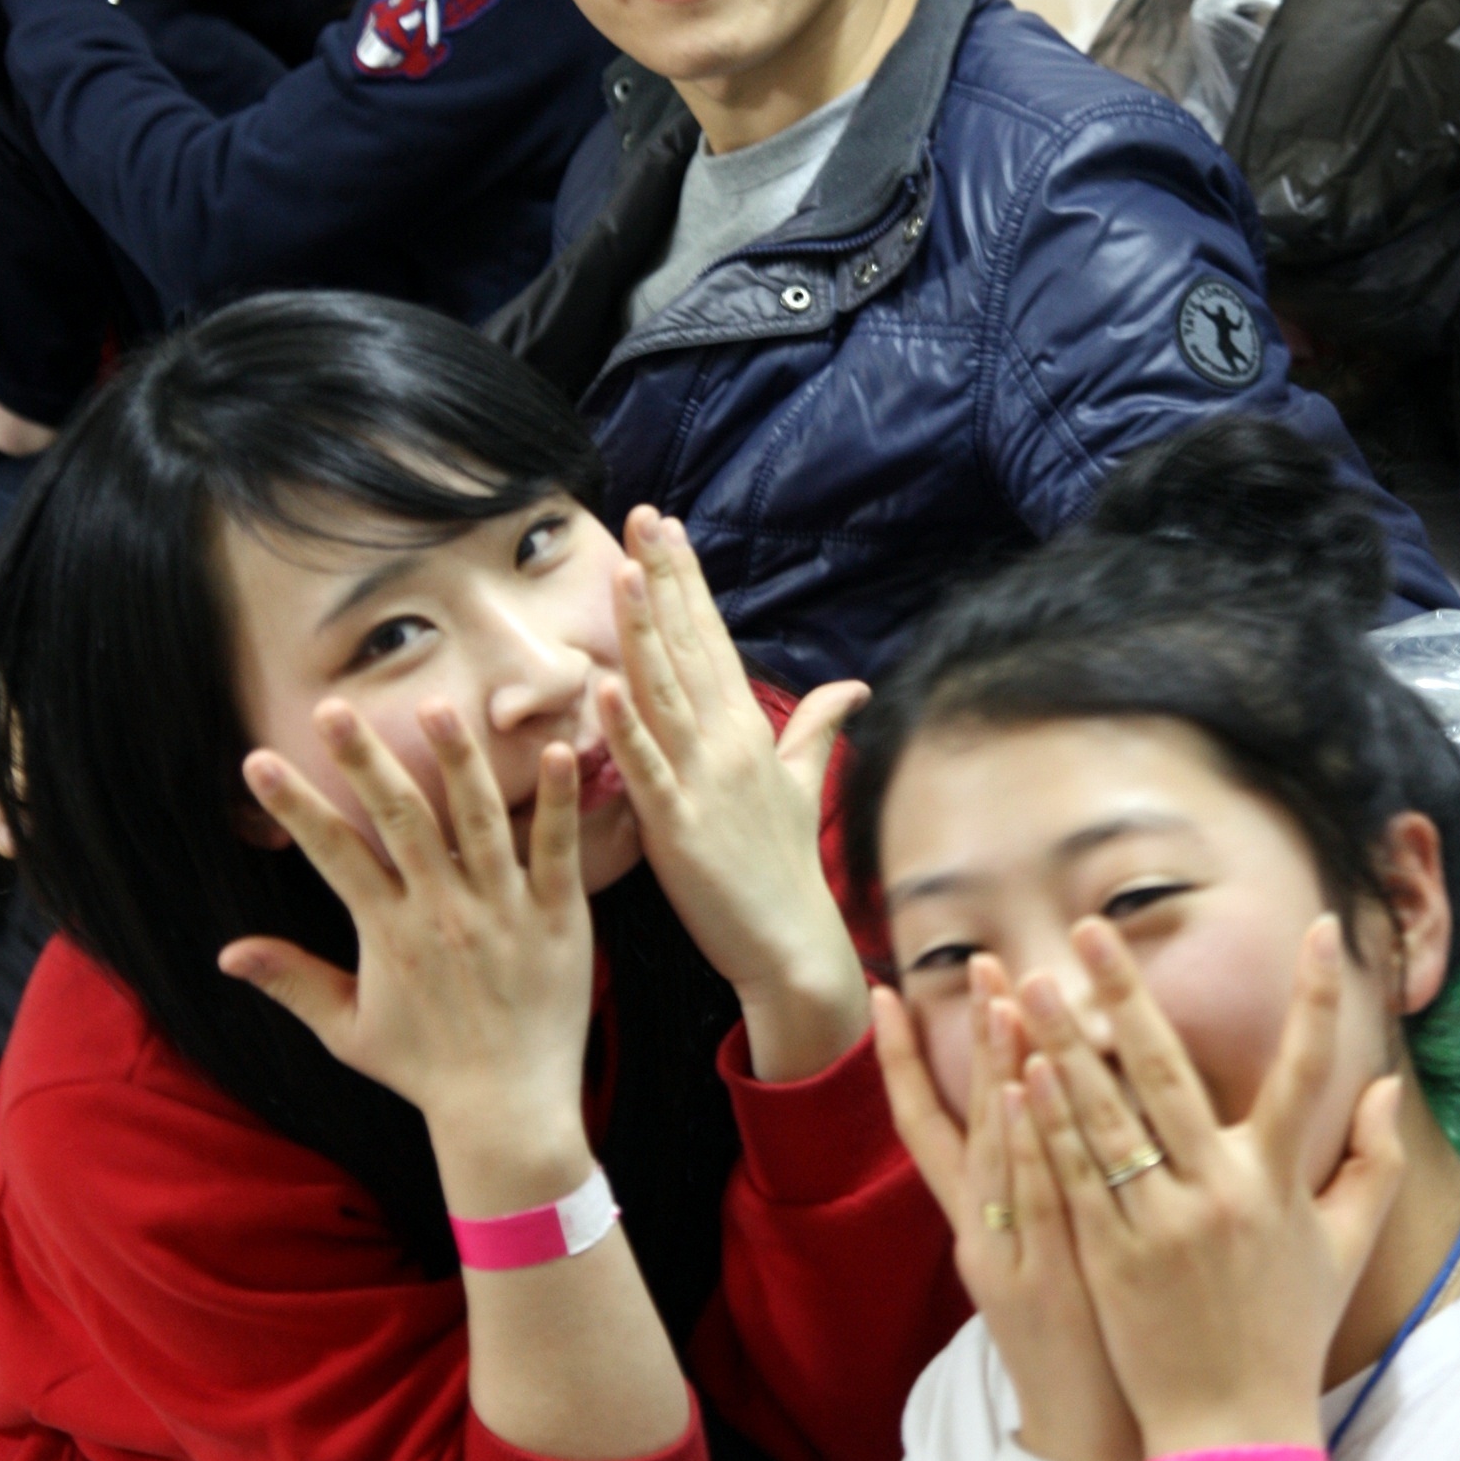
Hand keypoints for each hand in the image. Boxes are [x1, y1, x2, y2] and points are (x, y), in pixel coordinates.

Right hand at [222, 700, 594, 1215]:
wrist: (508, 1110)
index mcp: (389, 931)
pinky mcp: (558, 915)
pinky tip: (562, 750)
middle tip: (334, 707)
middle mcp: (442, 910)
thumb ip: (291, 983)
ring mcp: (503, 909)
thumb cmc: (426, 1069)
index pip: (333, 853)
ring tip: (435, 705)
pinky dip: (561, 801)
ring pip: (479, 819)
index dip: (293, 805)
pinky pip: (557, 848)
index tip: (257, 758)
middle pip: (399, 819)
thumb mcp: (348, 1031)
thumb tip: (226, 955)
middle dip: (362, 760)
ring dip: (457, 759)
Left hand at [597, 507, 868, 1078]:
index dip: (686, 580)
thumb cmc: (787, 867)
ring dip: (643, 631)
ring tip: (625, 570)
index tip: (665, 525)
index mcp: (746, 728)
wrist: (791, 945)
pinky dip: (624, 729)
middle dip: (663, 579)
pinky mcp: (678, 828)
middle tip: (641, 515)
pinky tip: (603, 685)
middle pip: (687, 646)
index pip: (710, 636)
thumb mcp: (801, 784)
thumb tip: (856, 685)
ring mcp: (702, 781)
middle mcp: (726, 742)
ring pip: (665, 692)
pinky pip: (646, 771)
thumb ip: (817, 728)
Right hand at [873, 960, 1142, 1460]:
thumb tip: (1039, 1104)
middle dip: (967, 1039)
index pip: (921, 1125)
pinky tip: (1024, 1087)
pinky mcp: (1044, 1277)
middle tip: (976, 963)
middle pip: (960, 1119)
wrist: (1086, 1437)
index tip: (884, 994)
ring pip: (995, 1147)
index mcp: (969, 1223)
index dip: (898, 1061)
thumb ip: (1033, 1184)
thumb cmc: (1079, 1339)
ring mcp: (1006, 1253)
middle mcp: (976, 1229)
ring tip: (1001, 999)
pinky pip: (1031, 1195)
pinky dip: (1023, 1140)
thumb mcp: (1035, 1258)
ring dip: (997, 1069)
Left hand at [1015, 915, 1404, 1455]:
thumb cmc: (1285, 1328)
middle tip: (1089, 927)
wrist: (1232, 1426)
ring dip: (1063, 1045)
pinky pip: (1073, 1174)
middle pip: (1166, 1074)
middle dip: (1127, 995)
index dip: (1315, 1001)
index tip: (1315, 929)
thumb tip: (1385, 1087)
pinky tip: (1018, 1074)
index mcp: (1277, 1182)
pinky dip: (1047, 1123)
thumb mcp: (1341, 1246)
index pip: (1304, 1074)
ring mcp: (1159, 1224)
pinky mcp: (1109, 1254)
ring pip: (1103, 1116)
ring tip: (1030, 984)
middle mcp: (1218, 1193)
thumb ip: (1369, 1162)